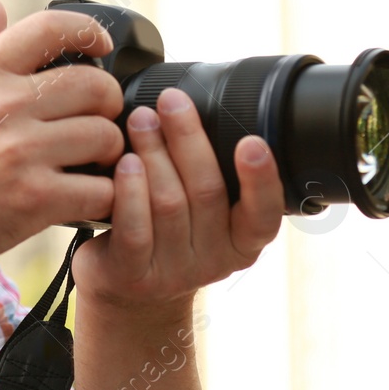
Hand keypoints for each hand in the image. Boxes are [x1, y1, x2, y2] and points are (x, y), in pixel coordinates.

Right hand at [0, 1, 126, 269]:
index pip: (50, 28)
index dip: (88, 32)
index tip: (102, 47)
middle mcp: (3, 105)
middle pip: (96, 85)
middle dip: (106, 105)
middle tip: (96, 123)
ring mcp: (21, 152)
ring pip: (106, 136)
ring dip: (107, 154)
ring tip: (88, 164)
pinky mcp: (36, 198)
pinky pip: (101, 188)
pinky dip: (101, 197)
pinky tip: (84, 198)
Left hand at [72, 87, 282, 319]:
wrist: (127, 288)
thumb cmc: (166, 231)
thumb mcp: (201, 212)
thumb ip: (210, 173)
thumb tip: (195, 105)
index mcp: (243, 241)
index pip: (264, 215)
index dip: (261, 179)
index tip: (252, 141)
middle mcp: (215, 261)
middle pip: (207, 192)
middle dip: (189, 139)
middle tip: (172, 101)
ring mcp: (174, 273)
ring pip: (169, 204)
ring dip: (155, 153)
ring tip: (141, 119)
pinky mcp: (134, 276)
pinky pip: (135, 228)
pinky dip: (130, 190)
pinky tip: (125, 162)